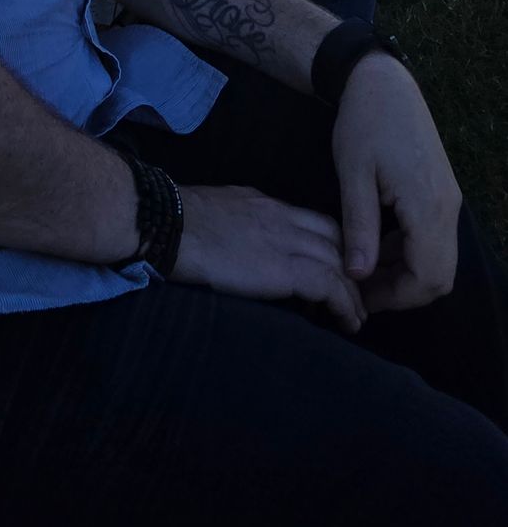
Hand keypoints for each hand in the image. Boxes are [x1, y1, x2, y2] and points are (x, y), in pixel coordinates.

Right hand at [172, 184, 366, 332]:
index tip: (338, 270)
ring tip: (357, 317)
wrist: (168, 226)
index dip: (333, 247)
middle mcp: (283, 219)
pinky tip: (348, 321)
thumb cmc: (179, 222)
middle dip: (351, 268)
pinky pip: (328, 286)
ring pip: (339, 264)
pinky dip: (344, 304)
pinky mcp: (283, 270)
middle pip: (336, 241)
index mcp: (266, 205)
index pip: (315, 222)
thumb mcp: (220, 208)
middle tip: (356, 295)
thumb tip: (244, 240)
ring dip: (353, 292)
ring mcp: (286, 242)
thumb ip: (241, 220)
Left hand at [331, 55, 460, 312]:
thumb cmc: (364, 122)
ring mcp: (447, 199)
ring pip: (438, 258)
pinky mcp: (440, 192)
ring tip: (361, 268)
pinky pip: (432, 238)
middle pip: (439, 274)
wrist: (383, 82)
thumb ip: (359, 227)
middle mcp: (447, 206)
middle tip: (361, 289)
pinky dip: (407, 250)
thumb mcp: (353, 175)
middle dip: (402, 290)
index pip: (428, 276)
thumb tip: (359, 275)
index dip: (396, 297)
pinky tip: (374, 243)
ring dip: (404, 271)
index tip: (359, 297)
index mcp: (428, 205)